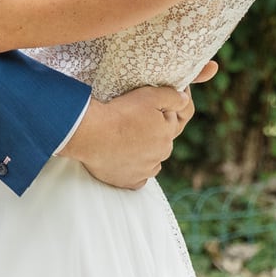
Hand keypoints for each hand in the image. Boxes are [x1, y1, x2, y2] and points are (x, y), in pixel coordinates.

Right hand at [60, 86, 194, 189]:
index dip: (157, 110)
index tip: (142, 107)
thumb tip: (185, 99)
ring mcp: (146, 170)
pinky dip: (133, 168)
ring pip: (151, 160)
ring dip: (144, 151)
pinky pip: (138, 176)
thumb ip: (172, 96)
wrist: (91, 134)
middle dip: (152, 131)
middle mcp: (161, 154)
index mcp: (168, 133)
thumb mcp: (149, 95)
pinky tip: (123, 158)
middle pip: (161, 141)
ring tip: (125, 139)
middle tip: (130, 121)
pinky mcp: (130, 181)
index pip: (170, 119)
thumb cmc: (119, 113)